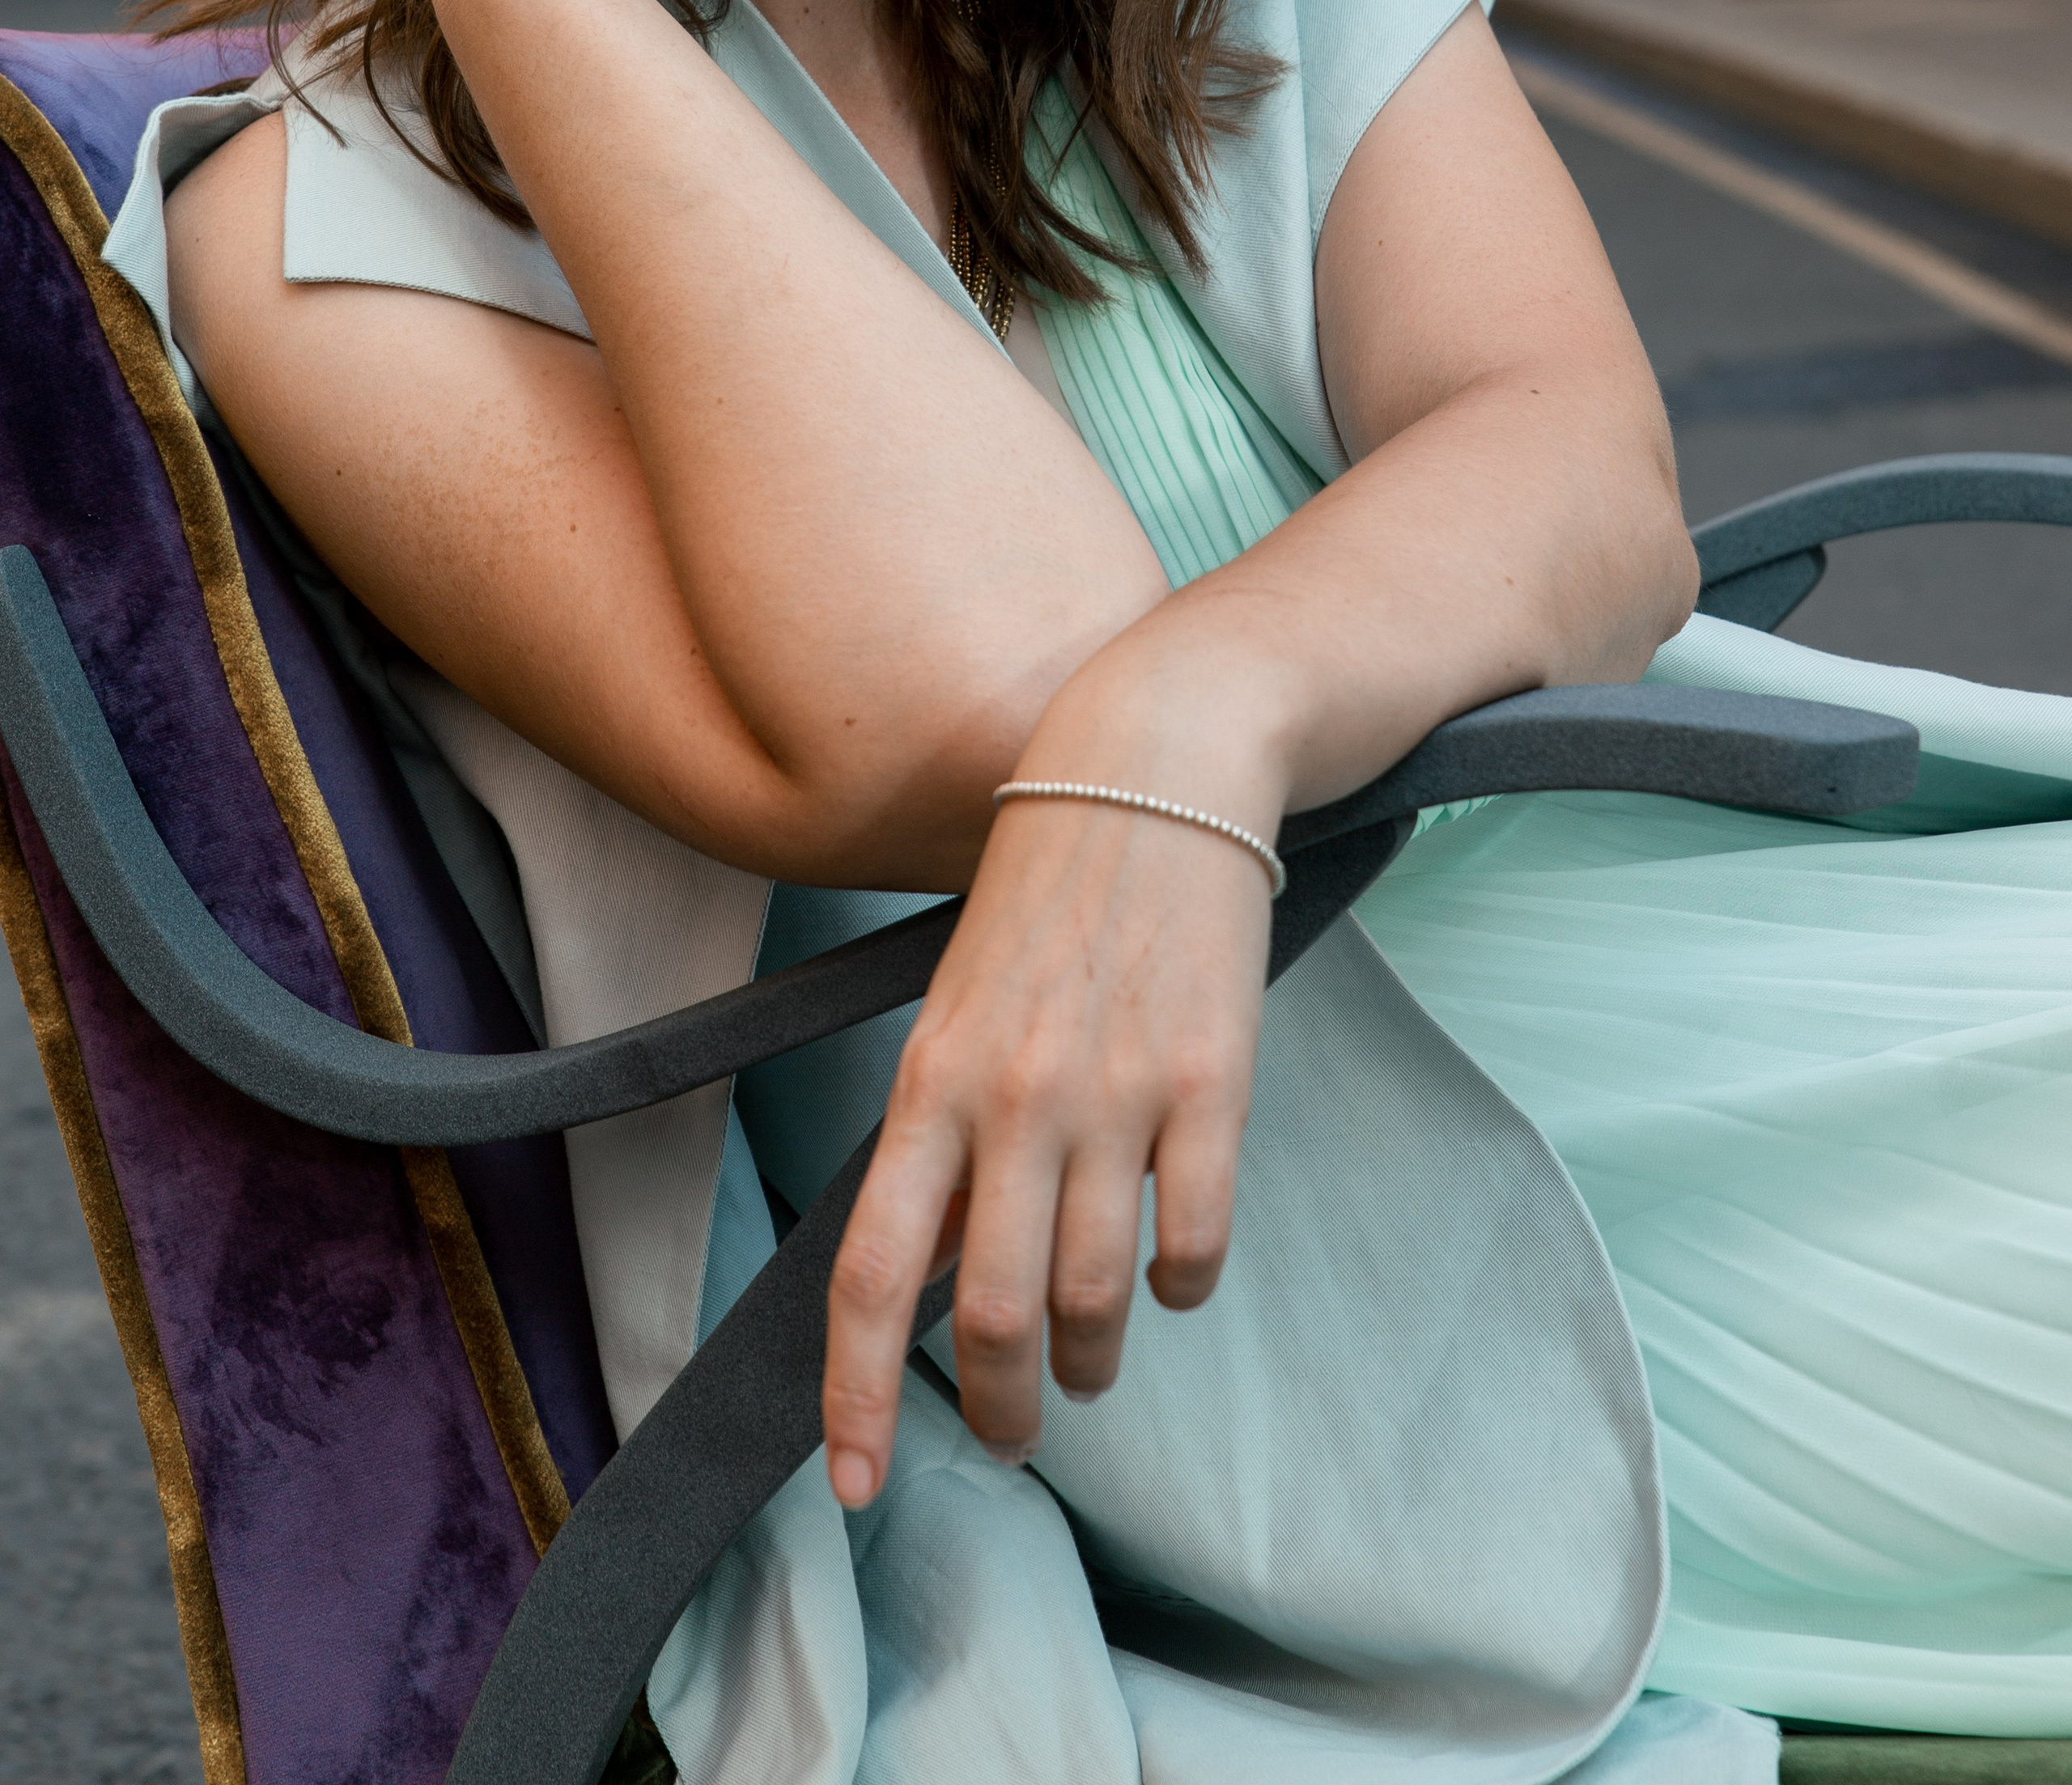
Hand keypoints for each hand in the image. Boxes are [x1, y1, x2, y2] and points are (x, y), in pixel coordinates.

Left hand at [819, 653, 1280, 1504]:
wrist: (1156, 770)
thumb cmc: (1048, 891)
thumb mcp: (959, 1006)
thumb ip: (943, 1137)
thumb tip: (931, 1275)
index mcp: (931, 1080)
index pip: (870, 1273)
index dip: (854, 1396)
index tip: (858, 1485)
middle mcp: (1014, 1099)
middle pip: (990, 1316)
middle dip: (998, 1407)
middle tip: (1009, 1433)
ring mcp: (1116, 1094)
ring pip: (1092, 1298)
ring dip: (1088, 1359)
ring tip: (1087, 1361)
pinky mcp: (1213, 1085)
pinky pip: (1192, 1244)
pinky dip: (1178, 1285)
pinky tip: (1169, 1271)